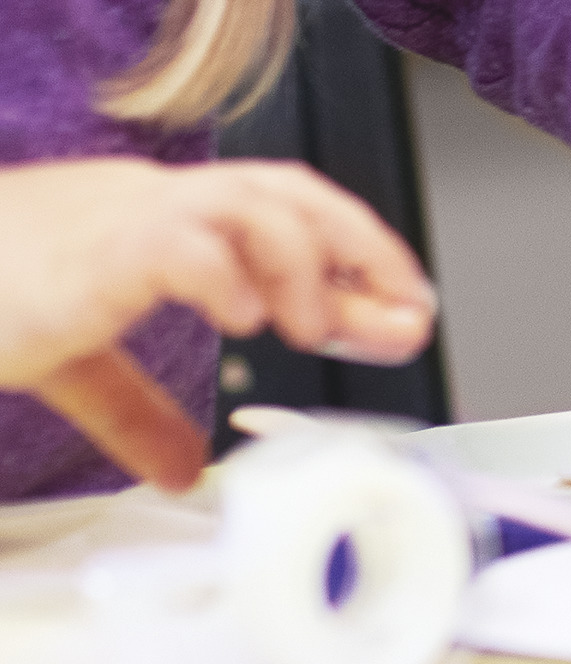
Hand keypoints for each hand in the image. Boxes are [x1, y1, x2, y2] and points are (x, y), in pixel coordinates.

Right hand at [0, 157, 435, 390]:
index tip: (399, 302)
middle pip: (288, 191)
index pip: (279, 204)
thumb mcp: (71, 360)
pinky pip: (182, 241)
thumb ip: (135, 412)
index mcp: (150, 214)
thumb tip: (184, 472)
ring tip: (316, 328)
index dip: (351, 246)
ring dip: (307, 266)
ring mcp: (122, 216)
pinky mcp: (94, 250)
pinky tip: (245, 319)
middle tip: (405, 314)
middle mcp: (150, 199)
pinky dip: (229, 276)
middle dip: (363, 249)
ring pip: (255, 204)